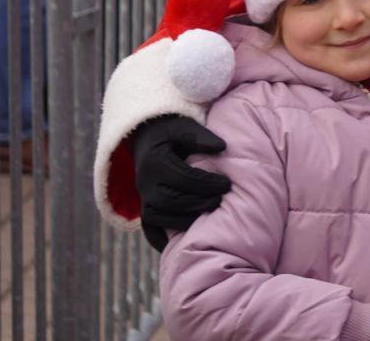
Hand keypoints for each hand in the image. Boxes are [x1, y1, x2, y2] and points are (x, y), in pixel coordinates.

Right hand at [133, 115, 230, 250]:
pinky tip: (183, 242)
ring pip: (159, 216)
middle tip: (221, 201)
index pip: (182, 178)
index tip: (227, 184)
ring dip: (185, 220)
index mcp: (155, 161)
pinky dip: (163, 239)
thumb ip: (201, 137)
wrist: (147, 139)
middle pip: (171, 200)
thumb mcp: (183, 127)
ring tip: (210, 216)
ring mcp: (143, 197)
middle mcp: (145, 182)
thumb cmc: (171, 133)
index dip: (206, 183)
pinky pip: (149, 229)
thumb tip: (222, 148)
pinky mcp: (144, 208)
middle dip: (198, 203)